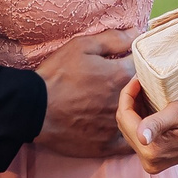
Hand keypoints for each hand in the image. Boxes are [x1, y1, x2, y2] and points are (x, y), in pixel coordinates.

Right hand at [30, 30, 134, 159]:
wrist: (33, 109)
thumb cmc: (56, 75)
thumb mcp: (81, 46)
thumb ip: (114, 38)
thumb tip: (138, 32)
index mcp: (120, 76)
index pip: (144, 65)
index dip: (139, 61)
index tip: (132, 61)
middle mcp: (123, 102)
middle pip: (144, 93)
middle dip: (141, 86)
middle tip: (129, 83)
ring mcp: (116, 126)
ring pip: (138, 118)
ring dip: (137, 110)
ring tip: (126, 105)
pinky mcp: (106, 145)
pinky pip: (127, 143)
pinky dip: (128, 135)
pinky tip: (123, 128)